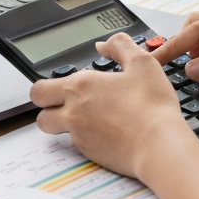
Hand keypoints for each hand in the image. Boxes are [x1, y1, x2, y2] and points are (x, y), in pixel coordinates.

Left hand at [30, 32, 198, 178]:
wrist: (159, 145)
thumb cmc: (151, 106)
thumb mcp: (142, 63)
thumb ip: (120, 46)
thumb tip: (103, 45)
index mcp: (81, 87)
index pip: (39, 89)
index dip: (46, 88)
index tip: (61, 86)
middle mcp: (73, 112)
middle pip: (40, 114)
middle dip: (47, 108)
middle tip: (64, 103)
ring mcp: (80, 136)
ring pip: (55, 131)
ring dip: (62, 124)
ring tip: (86, 117)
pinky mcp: (90, 154)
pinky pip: (77, 145)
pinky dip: (85, 137)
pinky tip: (106, 131)